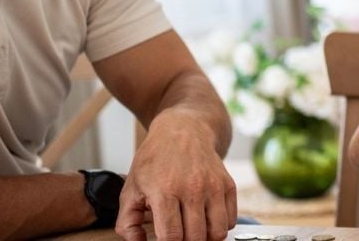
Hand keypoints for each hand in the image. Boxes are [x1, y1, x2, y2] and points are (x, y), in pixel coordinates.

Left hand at [115, 110, 235, 240]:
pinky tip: (205, 217)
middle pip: (195, 238)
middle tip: (178, 234)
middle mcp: (192, 189)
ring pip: (217, 233)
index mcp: (164, 190)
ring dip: (205, 237)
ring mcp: (213, 186)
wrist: (183, 129)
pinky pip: (231, 220)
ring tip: (193, 229)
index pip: (172, 236)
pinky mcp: (228, 184)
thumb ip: (128, 220)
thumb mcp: (132, 186)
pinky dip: (219, 226)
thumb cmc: (155, 158)